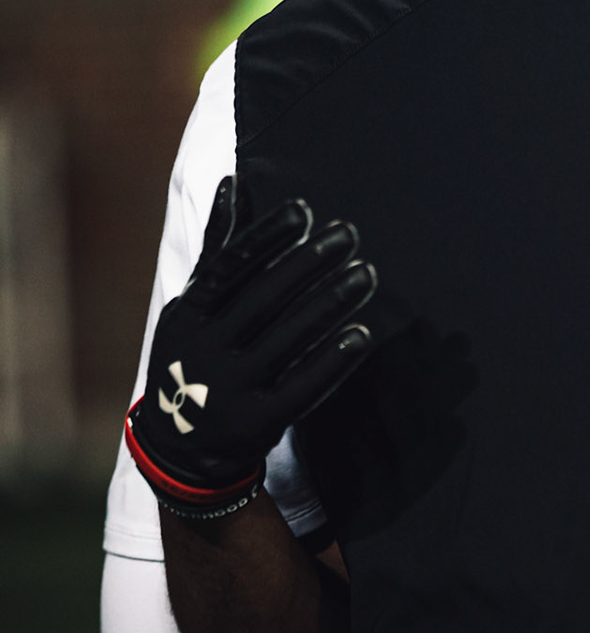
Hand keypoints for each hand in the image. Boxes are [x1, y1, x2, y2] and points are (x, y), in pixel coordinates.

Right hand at [125, 177, 375, 516]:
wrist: (179, 449)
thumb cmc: (197, 356)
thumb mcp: (194, 306)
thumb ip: (220, 248)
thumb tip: (232, 183)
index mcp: (186, 315)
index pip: (229, 269)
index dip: (266, 239)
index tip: (305, 211)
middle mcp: (201, 350)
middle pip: (262, 299)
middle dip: (308, 263)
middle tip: (350, 234)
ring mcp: (225, 390)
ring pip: (286, 340)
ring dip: (330, 303)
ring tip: (367, 274)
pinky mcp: (254, 425)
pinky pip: (300, 388)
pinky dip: (332, 360)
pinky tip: (363, 334)